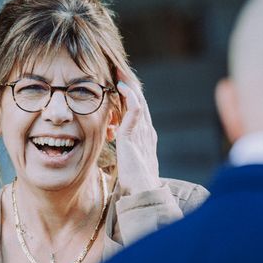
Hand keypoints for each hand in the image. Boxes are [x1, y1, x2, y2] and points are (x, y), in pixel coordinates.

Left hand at [115, 68, 161, 194]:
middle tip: (118, 71)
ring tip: (119, 72)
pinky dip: (130, 96)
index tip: (120, 85)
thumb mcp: (129, 163)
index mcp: (145, 137)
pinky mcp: (135, 135)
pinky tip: (121, 87)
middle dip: (129, 86)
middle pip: (140, 101)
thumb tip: (115, 148)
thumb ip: (124, 152)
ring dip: (129, 85)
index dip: (130, 97)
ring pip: (138, 101)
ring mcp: (143, 132)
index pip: (138, 111)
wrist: (143, 192)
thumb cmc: (135, 183)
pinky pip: (136, 110)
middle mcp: (147, 131)